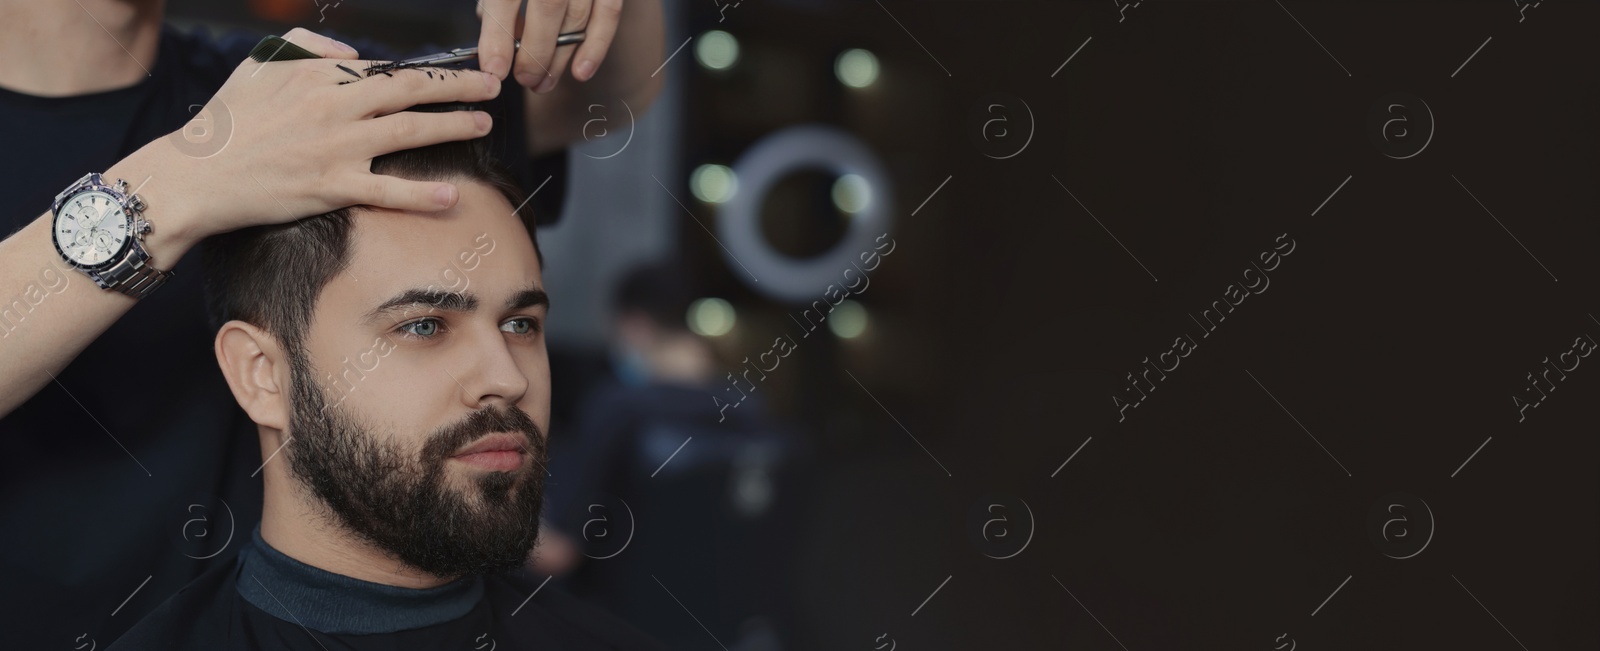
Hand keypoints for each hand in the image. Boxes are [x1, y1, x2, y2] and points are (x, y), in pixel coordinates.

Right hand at [112, 27, 502, 253]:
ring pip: (408, 131)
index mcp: (318, 74)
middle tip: (492, 85)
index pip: (385, 69)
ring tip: (483, 124)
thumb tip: (352, 55)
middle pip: (410, 89)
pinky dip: (420, 194)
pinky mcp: (331, 186)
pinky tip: (450, 195)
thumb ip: (307, 47)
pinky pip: (385, 190)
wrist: (196, 175)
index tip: (453, 75)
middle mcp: (333, 105)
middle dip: (458, 86)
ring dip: (453, 126)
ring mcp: (335, 147)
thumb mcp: (259, 65)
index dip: (425, 72)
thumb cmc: (225, 122)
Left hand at [475, 0, 624, 92]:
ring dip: (561, 58)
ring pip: (578, 17)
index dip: (498, 36)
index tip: (494, 68)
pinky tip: (581, 71)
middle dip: (534, 54)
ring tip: (543, 83)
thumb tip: (495, 35)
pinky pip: (609, 13)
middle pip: (548, 8)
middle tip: (524, 80)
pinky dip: (596, 46)